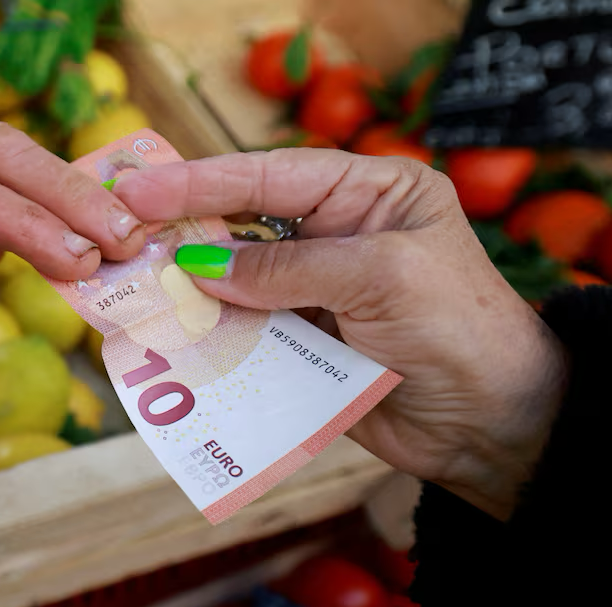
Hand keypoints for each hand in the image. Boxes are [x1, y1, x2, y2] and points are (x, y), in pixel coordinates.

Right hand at [115, 148, 566, 519]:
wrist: (492, 425)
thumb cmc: (459, 331)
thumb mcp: (380, 278)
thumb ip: (288, 268)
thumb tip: (198, 266)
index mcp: (369, 193)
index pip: (271, 175)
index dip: (200, 181)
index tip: (139, 188)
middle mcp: (336, 234)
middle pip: (241, 223)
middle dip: (182, 230)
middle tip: (119, 232)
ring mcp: (315, 291)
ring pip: (233, 280)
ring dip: (185, 286)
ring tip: (128, 284)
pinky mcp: (301, 343)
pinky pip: (242, 331)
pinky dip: (206, 333)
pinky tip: (168, 332)